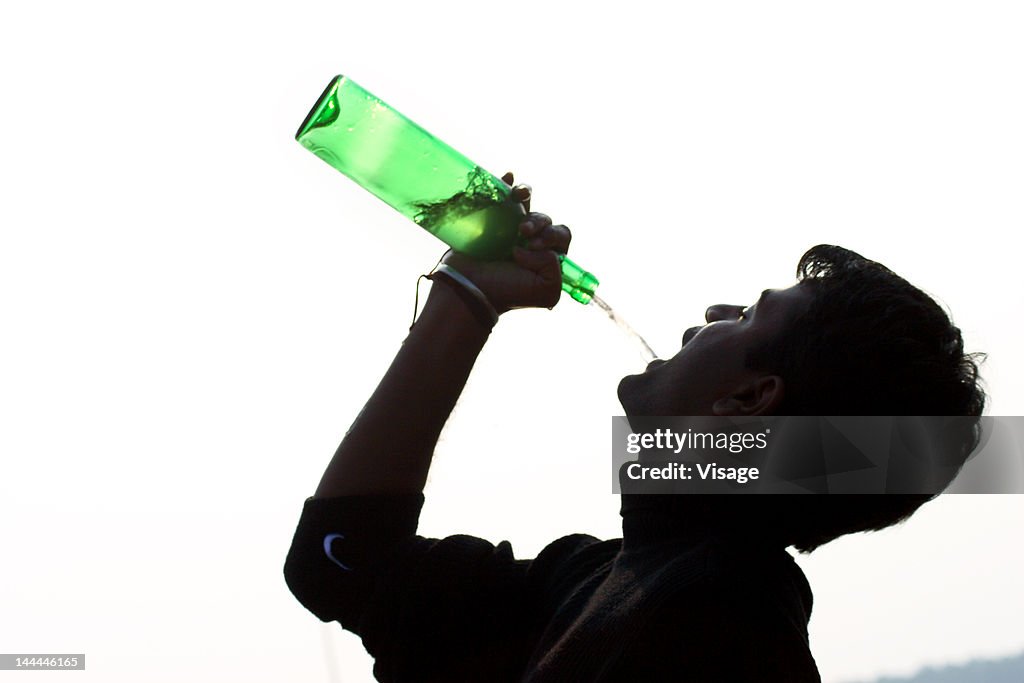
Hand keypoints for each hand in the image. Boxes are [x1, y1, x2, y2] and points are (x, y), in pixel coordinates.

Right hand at [440, 172, 571, 313]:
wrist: (469, 287)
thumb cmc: (507, 292)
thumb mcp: (547, 291)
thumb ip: (555, 266)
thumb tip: (531, 245)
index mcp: (546, 258)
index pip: (562, 235)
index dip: (553, 235)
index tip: (534, 246)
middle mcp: (530, 242)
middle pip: (545, 219)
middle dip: (538, 222)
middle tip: (523, 233)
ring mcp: (509, 229)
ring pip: (526, 203)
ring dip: (525, 198)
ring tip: (515, 201)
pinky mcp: (490, 219)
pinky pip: (503, 195)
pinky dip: (508, 183)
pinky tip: (508, 178)